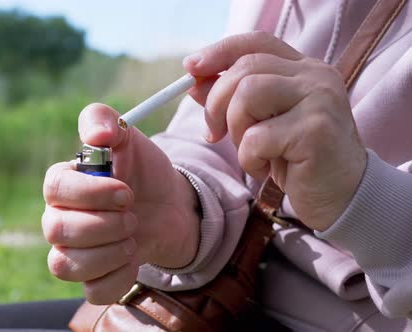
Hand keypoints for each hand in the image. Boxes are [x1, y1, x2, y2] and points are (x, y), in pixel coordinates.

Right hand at [42, 103, 199, 303]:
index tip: (125, 192)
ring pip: (65, 266)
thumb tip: (97, 135)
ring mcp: (74, 252)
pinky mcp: (93, 278)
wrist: (170, 205)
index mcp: (64, 184)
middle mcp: (60, 219)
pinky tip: (133, 258)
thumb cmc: (143, 171)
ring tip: (132, 237)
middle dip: (103, 224)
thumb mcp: (128, 137)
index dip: (90, 193)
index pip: (54, 189)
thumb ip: (105, 120)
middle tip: (132, 216)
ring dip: (108, 252)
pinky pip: (92, 291)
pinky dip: (118, 277)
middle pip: (56, 230)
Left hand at [184, 31, 366, 230]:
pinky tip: (266, 170)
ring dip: (235, 130)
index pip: (255, 43)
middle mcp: (315, 77)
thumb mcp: (261, 124)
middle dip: (216, 103)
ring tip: (252, 152)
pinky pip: (256, 138)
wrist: (342, 197)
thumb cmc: (298, 160)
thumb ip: (232, 100)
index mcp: (303, 69)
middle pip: (245, 69)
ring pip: (247, 95)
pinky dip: (249, 159)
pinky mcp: (316, 131)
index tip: (190, 69)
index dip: (219, 52)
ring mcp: (319, 100)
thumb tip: (194, 82)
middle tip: (214, 133)